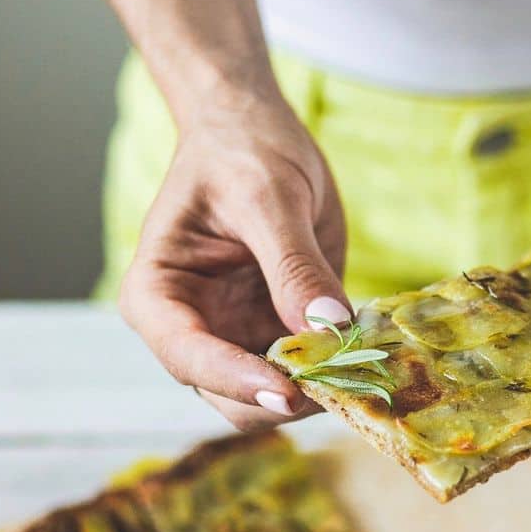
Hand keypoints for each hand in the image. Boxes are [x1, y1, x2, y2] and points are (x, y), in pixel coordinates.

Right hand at [119, 86, 350, 430]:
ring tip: (366, 373)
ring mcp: (236, 341)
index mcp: (158, 295)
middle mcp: (191, 331)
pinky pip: (308, 376)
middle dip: (284, 398)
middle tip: (344, 386)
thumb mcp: (269, 197)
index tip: (289, 393)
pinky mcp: (279, 339)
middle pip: (230, 396)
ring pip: (273, 399)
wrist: (255, 132)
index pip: (189, 356)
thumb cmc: (241, 151)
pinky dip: (339, 376)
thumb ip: (293, 265)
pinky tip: (372, 359)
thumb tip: (326, 327)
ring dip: (318, 394)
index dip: (237, 381)